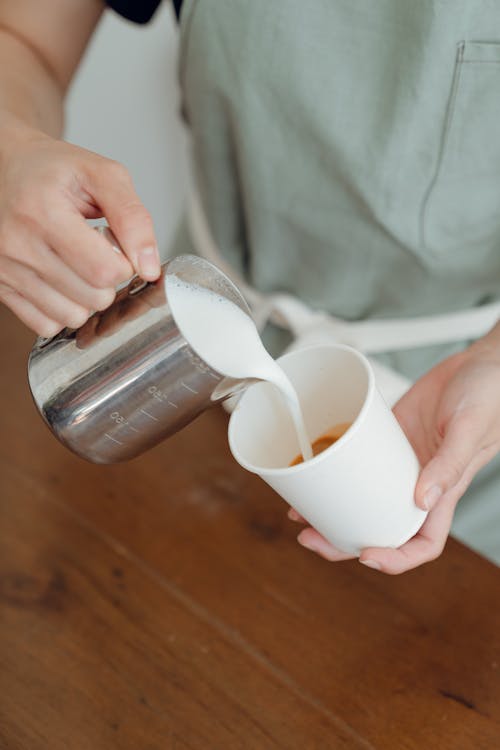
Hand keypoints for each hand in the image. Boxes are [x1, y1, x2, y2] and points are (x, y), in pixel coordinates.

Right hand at [0, 122, 159, 336]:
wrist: (7, 169)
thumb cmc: (53, 171)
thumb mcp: (102, 175)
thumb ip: (134, 218)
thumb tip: (149, 268)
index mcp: (43, 210)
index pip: (104, 271)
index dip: (124, 264)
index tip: (116, 247)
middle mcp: (17, 242)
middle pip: (92, 298)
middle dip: (108, 282)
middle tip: (97, 254)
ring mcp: (5, 267)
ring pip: (71, 317)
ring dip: (87, 299)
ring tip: (78, 267)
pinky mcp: (0, 284)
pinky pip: (45, 325)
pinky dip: (61, 311)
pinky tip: (62, 284)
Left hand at [291, 330, 499, 572]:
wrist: (480, 362)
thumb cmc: (489, 395)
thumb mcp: (470, 428)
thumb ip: (449, 464)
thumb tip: (422, 500)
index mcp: (444, 491)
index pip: (422, 542)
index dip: (396, 558)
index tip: (366, 555)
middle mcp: (418, 482)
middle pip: (379, 527)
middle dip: (344, 542)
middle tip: (310, 539)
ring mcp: (399, 462)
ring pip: (362, 500)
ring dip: (332, 513)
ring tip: (300, 516)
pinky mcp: (386, 439)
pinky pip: (357, 463)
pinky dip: (334, 472)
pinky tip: (313, 473)